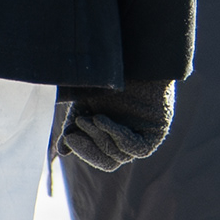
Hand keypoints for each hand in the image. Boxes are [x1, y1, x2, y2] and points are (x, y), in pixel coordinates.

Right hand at [60, 80, 177, 172]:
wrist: (130, 56)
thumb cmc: (107, 77)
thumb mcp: (85, 103)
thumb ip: (75, 127)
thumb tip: (62, 152)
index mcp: (114, 135)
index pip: (100, 158)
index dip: (84, 152)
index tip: (69, 137)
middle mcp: (130, 138)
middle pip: (110, 163)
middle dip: (89, 151)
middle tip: (73, 136)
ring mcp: (145, 135)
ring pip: (120, 156)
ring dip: (100, 138)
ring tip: (91, 117)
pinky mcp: (157, 131)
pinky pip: (137, 148)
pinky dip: (117, 136)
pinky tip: (102, 120)